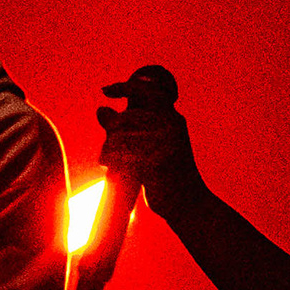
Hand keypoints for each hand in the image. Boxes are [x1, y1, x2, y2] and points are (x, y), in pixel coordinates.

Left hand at [95, 69, 200, 217]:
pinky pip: (119, 156)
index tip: (105, 90)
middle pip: (123, 119)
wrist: (189, 202)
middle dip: (111, 134)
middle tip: (108, 150)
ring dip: (107, 150)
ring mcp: (164, 145)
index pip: (146, 91)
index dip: (124, 87)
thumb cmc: (167, 174)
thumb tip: (101, 109)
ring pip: (118, 137)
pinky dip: (111, 162)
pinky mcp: (154, 164)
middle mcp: (171, 127)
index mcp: (173, 119)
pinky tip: (112, 169)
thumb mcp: (152, 143)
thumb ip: (129, 125)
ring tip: (109, 160)